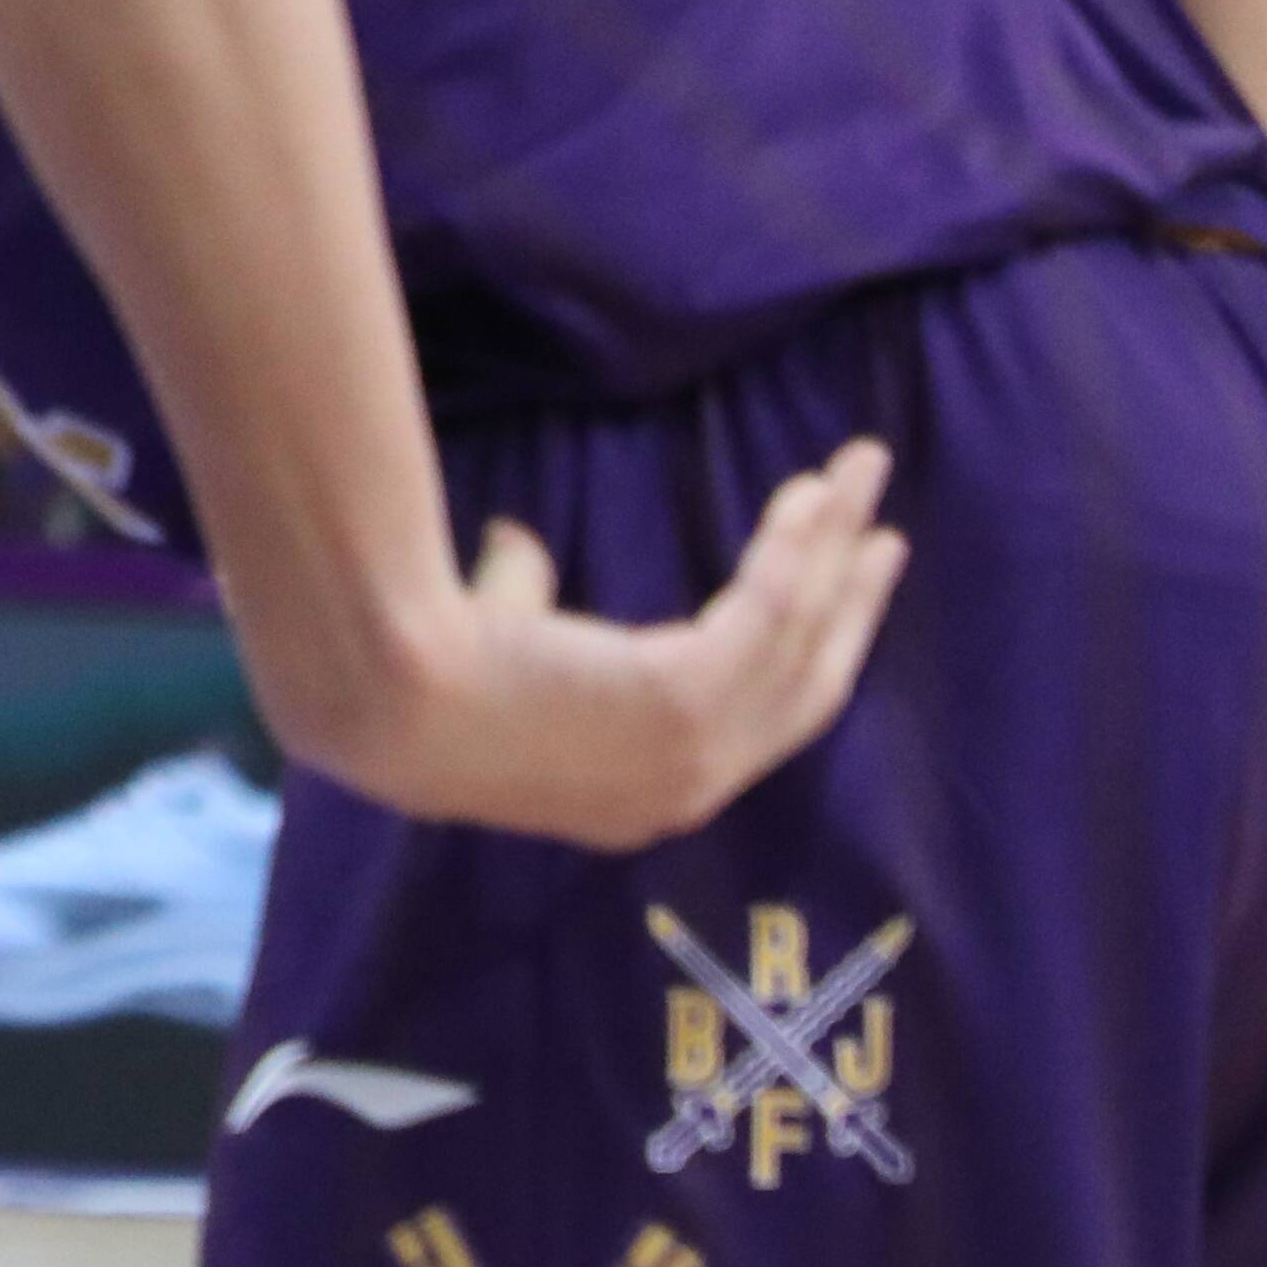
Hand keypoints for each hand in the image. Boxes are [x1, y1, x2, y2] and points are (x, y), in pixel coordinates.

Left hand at [334, 441, 907, 853]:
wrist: (383, 692)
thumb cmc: (412, 674)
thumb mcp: (492, 644)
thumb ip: (520, 597)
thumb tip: (515, 543)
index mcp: (644, 795)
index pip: (752, 721)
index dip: (802, 655)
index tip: (829, 594)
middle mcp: (688, 791)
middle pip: (806, 683)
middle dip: (852, 603)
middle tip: (883, 536)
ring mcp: (696, 754)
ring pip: (801, 632)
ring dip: (838, 545)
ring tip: (861, 471)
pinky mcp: (688, 697)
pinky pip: (771, 606)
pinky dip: (798, 543)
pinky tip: (810, 489)